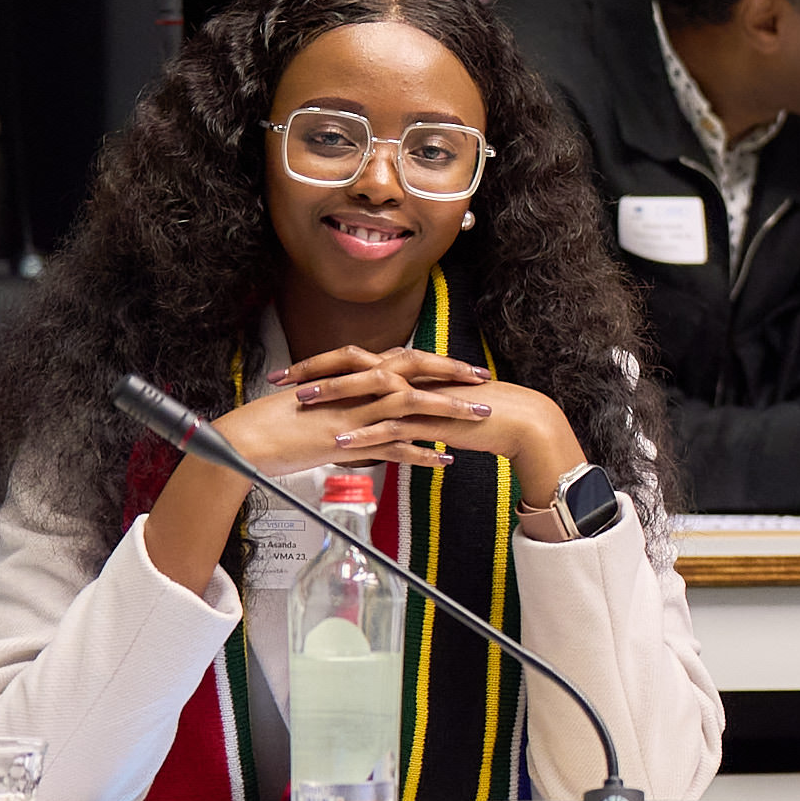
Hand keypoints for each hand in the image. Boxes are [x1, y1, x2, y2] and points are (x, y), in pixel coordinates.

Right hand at [213, 346, 492, 484]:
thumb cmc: (274, 423)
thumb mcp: (317, 406)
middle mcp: (353, 390)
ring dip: (448, 411)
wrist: (243, 440)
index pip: (401, 362)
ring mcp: (351, 415)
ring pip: (410, 406)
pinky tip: (444, 461)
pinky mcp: (345, 442)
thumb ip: (346, 403)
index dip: (436, 363)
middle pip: (413, 373)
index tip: (464, 368)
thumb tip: (367, 408)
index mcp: (349, 377)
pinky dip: (421, 454)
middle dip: (452, 375)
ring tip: (480, 417)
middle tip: (484, 381)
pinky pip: (391, 446)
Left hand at [283, 346, 582, 490]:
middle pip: (354, 365)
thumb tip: (376, 407)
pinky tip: (340, 441)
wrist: (517, 419)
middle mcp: (409, 374)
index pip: (354, 359)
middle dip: (314, 372)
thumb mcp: (432, 401)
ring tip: (303, 404)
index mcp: (406, 367)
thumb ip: (403, 400)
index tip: (288, 372)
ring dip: (333, 396)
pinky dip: (364, 432)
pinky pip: (391, 424)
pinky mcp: (431, 418)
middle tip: (282, 381)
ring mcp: (420, 395)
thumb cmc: (476, 412)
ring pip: (368, 390)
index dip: (318, 364)